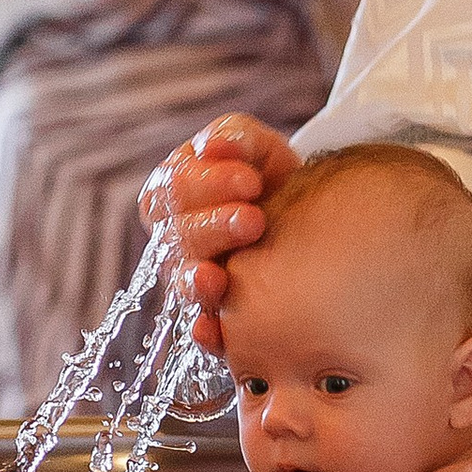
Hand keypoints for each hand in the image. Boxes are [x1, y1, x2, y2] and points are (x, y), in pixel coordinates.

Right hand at [140, 111, 299, 353]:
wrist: (301, 215)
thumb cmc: (266, 175)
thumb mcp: (255, 147)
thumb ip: (235, 139)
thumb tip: (215, 146)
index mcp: (170, 192)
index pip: (175, 189)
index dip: (210, 185)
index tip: (251, 181)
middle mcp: (171, 239)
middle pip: (179, 236)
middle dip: (216, 227)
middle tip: (254, 221)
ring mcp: (188, 278)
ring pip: (184, 281)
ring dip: (199, 280)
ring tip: (218, 278)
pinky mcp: (213, 314)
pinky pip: (202, 327)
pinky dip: (204, 332)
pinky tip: (211, 331)